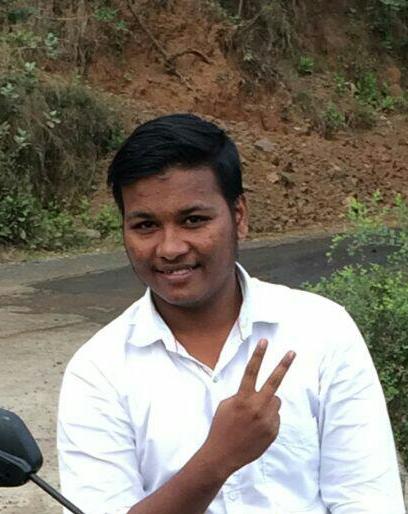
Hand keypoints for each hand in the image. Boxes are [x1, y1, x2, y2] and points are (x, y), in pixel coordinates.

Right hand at [202, 340, 295, 477]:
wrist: (223, 454)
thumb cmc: (221, 426)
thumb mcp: (226, 405)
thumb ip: (243, 395)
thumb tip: (258, 392)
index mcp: (242, 398)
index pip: (251, 371)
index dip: (258, 354)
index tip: (264, 341)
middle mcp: (257, 407)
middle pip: (274, 381)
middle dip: (283, 365)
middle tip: (292, 352)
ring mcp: (267, 420)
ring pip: (275, 401)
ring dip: (268, 403)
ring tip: (254, 416)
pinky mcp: (273, 431)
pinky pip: (275, 417)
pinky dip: (268, 419)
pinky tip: (256, 428)